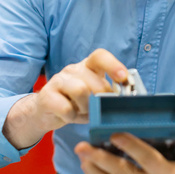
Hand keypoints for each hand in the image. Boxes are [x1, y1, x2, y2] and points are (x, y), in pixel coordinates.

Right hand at [3, 49, 127, 148]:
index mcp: (88, 66)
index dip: (113, 65)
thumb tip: (129, 98)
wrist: (45, 112)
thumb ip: (110, 94)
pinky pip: (66, 108)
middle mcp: (73, 69)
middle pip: (95, 80)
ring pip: (81, 90)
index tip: (124, 78)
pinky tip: (70, 116)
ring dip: (87, 107)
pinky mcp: (46, 95)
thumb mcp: (95, 96)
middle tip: (100, 108)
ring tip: (84, 112)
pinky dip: (72, 116)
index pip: (100, 56)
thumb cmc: (77, 103)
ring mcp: (58, 80)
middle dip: (102, 98)